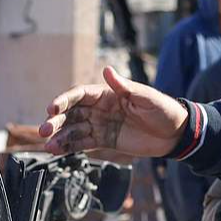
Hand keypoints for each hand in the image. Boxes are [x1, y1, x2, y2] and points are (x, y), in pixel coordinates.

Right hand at [39, 67, 188, 159]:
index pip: (80, 95)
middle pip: (72, 113)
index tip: (52, 108)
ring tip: (48, 145)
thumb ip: (124, 86)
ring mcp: (101, 125)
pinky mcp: (105, 141)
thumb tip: (107, 69)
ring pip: (74, 130)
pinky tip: (57, 151)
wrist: (175, 134)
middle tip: (45, 129)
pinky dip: (69, 147)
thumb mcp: (146, 97)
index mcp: (107, 94)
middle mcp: (100, 109)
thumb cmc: (162, 110)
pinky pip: (83, 143)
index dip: (64, 100)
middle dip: (56, 121)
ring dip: (59, 136)